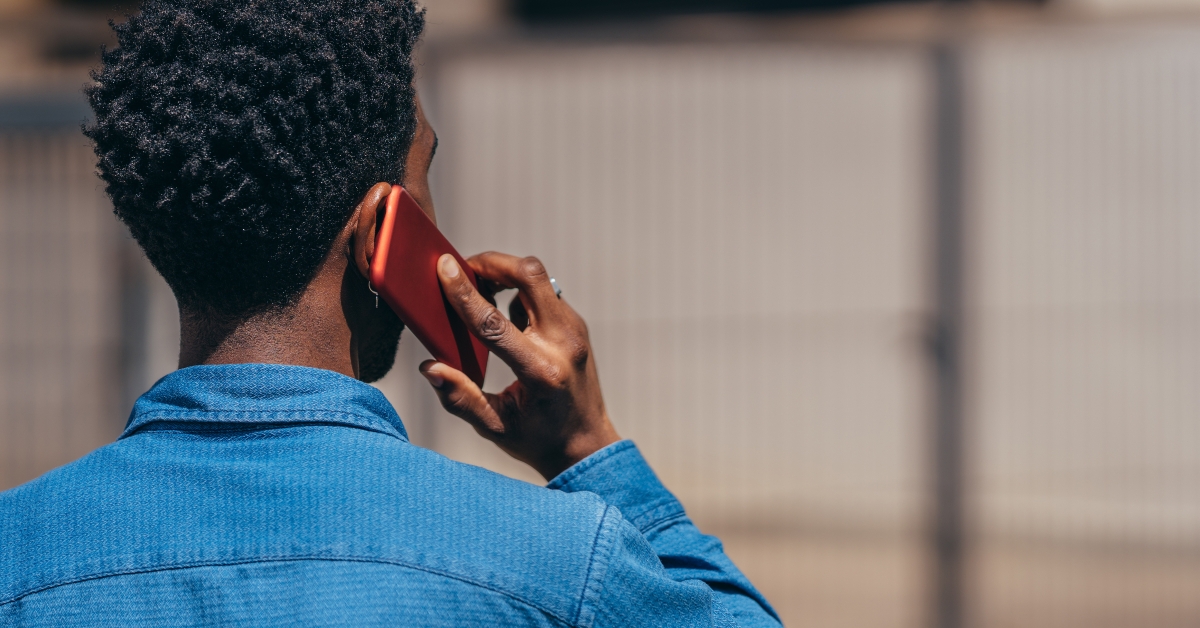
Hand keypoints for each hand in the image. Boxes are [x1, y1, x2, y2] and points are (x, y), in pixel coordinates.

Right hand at [419, 252, 620, 480]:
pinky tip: (503, 313)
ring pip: (538, 278)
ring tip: (478, 290)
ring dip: (505, 274)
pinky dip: (518, 291)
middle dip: (491, 263)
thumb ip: (460, 398)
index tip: (444, 269)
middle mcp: (563, 344)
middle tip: (463, 270)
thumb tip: (429, 367)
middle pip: (529, 276)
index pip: (495, 323)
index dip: (465, 293)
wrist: (588, 445)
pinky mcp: (576, 326)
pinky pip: (544, 293)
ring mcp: (574, 331)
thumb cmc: (539, 439)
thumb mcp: (494, 427)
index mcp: (540, 372)